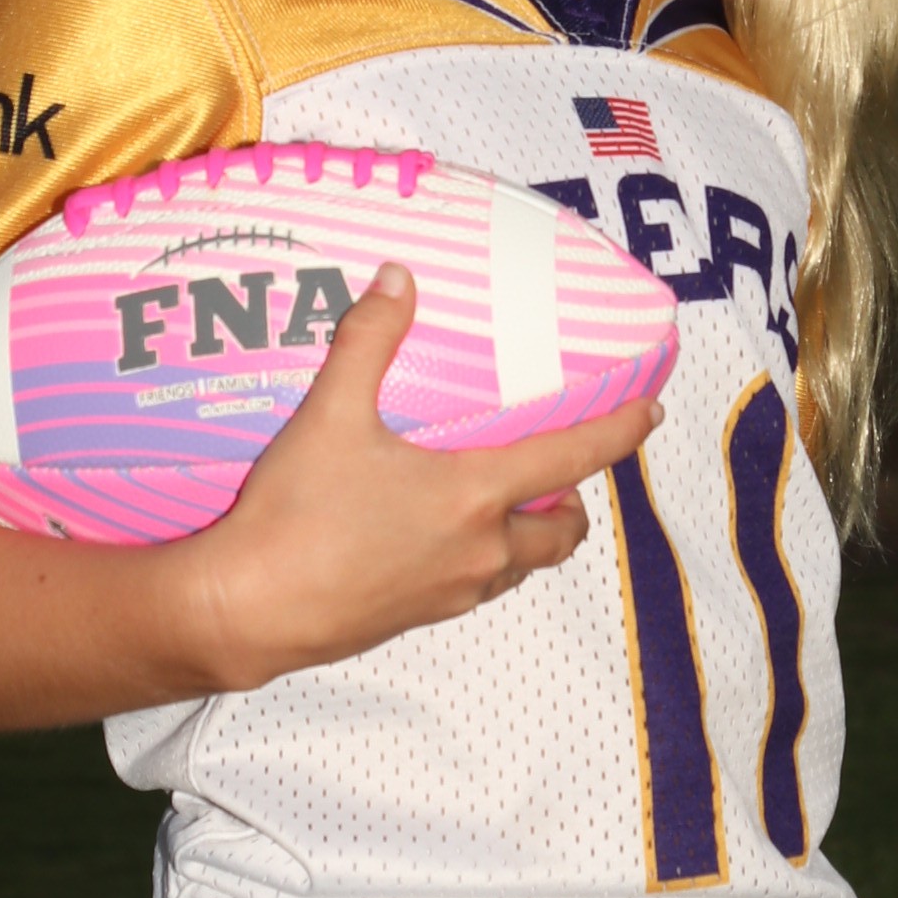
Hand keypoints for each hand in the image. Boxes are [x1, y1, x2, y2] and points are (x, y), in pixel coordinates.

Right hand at [183, 264, 661, 690]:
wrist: (247, 612)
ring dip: (528, 537)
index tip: (651, 415)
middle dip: (571, 505)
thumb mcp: (328, 414)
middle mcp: (479, 550)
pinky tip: (438, 539)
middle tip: (557, 477)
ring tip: (504, 506)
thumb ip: (368, 340)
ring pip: (520, 566)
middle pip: (561, 533)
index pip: (572, 460)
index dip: (618, 434)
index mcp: (473, 496)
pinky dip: (482, 560)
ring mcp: (452, 592)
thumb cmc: (294, 513)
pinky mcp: (418, 618)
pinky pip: (476, 587)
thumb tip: (397, 279)